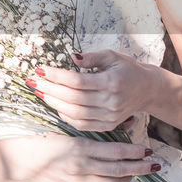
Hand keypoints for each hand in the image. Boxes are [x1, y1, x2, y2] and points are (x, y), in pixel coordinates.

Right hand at [6, 133, 159, 181]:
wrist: (25, 161)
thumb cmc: (47, 141)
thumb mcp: (70, 131)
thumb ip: (96, 132)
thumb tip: (125, 124)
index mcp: (80, 148)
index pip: (116, 152)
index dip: (135, 152)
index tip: (147, 150)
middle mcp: (81, 167)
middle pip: (119, 171)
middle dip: (140, 168)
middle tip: (154, 165)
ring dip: (129, 178)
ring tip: (138, 172)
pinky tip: (121, 181)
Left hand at [26, 49, 151, 132]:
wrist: (147, 89)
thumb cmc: (127, 69)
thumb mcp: (112, 56)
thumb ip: (91, 57)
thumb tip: (71, 57)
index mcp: (112, 82)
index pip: (77, 81)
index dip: (56, 76)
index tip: (40, 69)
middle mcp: (111, 102)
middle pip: (73, 98)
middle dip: (50, 89)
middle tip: (34, 80)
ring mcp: (110, 116)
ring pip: (75, 114)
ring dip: (54, 103)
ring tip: (41, 92)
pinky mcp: (108, 125)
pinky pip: (82, 124)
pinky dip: (66, 116)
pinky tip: (55, 105)